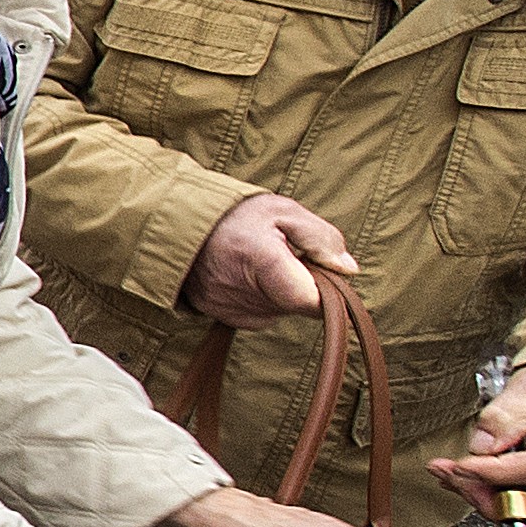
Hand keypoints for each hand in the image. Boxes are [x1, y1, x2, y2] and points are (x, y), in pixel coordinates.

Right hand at [184, 192, 358, 328]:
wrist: (177, 221)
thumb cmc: (234, 213)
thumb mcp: (284, 210)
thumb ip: (321, 238)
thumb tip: (348, 269)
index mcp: (262, 259)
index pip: (311, 300)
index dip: (327, 292)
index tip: (324, 272)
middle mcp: (241, 290)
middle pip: (296, 306)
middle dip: (302, 284)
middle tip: (287, 256)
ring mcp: (225, 305)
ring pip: (277, 312)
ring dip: (280, 292)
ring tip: (262, 263)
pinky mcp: (215, 313)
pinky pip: (256, 316)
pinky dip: (260, 299)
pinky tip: (247, 275)